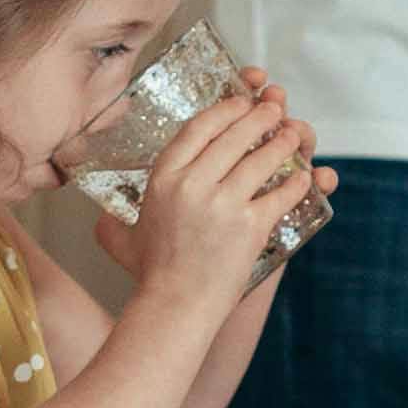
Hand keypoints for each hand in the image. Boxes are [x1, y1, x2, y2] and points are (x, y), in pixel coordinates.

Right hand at [115, 70, 322, 313]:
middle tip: (275, 109)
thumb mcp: (123, 240)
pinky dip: (297, 182)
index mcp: (163, 180)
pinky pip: (282, 192)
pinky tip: (305, 176)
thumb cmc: (153, 274)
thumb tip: (102, 217)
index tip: (241, 101)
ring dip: (284, 143)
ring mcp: (223, 204)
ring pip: (263, 159)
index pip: (197, 128)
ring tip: (294, 134)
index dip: (224, 110)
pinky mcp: (250, 225)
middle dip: (260, 117)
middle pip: (234, 135)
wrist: (176, 307)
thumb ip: (113, 223)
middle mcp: (191, 185)